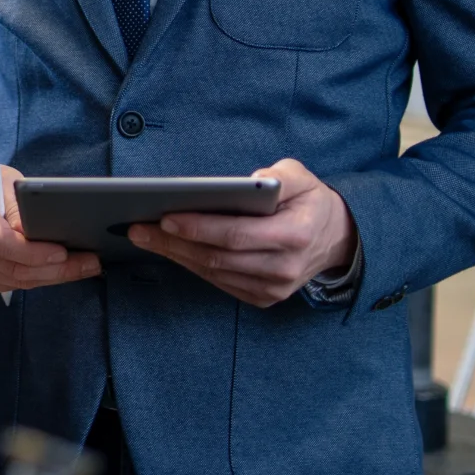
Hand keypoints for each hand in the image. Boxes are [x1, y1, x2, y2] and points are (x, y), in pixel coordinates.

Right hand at [0, 162, 101, 292]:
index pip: (0, 241)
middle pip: (13, 267)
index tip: (63, 252)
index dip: (33, 252)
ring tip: (82, 267)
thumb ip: (19, 204)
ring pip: (16, 281)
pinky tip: (55, 271)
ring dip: (52, 276)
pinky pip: (9, 286)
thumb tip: (39, 231)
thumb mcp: (3, 179)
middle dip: (56, 269)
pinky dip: (35, 280)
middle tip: (89, 263)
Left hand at [129, 158, 357, 307]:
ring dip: (175, 254)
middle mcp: (284, 268)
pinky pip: (219, 282)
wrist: (335, 239)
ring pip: (213, 272)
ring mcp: (273, 289)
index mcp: (294, 235)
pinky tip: (169, 249)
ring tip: (145, 236)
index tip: (165, 216)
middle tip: (138, 227)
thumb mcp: (301, 177)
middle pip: (217, 256)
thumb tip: (244, 182)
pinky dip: (191, 265)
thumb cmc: (310, 201)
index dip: (198, 227)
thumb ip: (277, 176)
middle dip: (173, 241)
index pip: (236, 235)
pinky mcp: (262, 298)